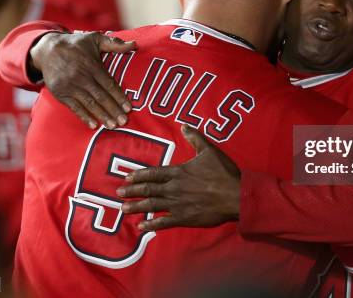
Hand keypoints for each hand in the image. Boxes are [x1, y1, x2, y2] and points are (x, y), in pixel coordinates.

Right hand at [29, 31, 135, 128]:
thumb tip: (134, 44)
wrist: (47, 49)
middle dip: (113, 110)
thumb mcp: (94, 39)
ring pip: (89, 104)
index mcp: (92, 66)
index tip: (129, 108)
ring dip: (102, 116)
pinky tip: (94, 125)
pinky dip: (84, 117)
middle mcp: (81, 77)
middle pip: (101, 97)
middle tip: (124, 121)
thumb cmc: (76, 44)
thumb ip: (114, 43)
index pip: (109, 84)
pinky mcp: (60, 93)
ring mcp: (70, 86)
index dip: (119, 97)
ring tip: (113, 126)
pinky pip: (74, 107)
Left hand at [117, 125, 240, 230]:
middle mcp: (173, 188)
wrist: (234, 196)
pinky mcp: (184, 218)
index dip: (139, 175)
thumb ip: (195, 138)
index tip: (127, 178)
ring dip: (136, 206)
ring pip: (152, 205)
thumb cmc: (223, 173)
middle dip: (132, 191)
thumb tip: (184, 125)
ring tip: (123, 208)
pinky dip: (151, 224)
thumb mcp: (209, 151)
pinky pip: (163, 222)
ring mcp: (177, 204)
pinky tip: (141, 226)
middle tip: (118, 193)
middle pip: (148, 189)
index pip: (153, 173)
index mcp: (178, 172)